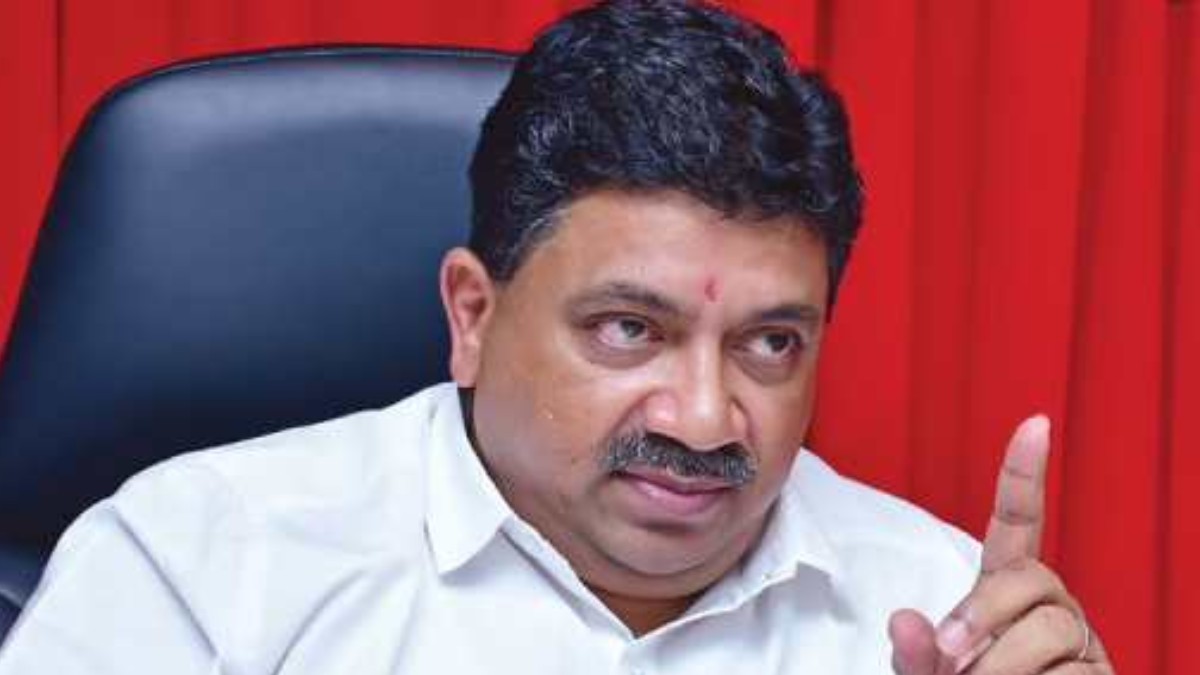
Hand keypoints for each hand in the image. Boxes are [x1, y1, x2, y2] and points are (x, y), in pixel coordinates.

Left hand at [888, 416, 1114, 673]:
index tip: (1034, 423)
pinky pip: (1076, 674)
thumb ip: (914, 654)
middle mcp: (1049, 606)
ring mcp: (1080, 643)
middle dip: (986, 613)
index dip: (1024, 475)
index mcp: (1004, 591)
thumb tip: (904, 621)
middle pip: (1032, 578)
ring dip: (1006, 665)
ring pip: (1054, 629)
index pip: (1018, 523)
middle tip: (951, 657)